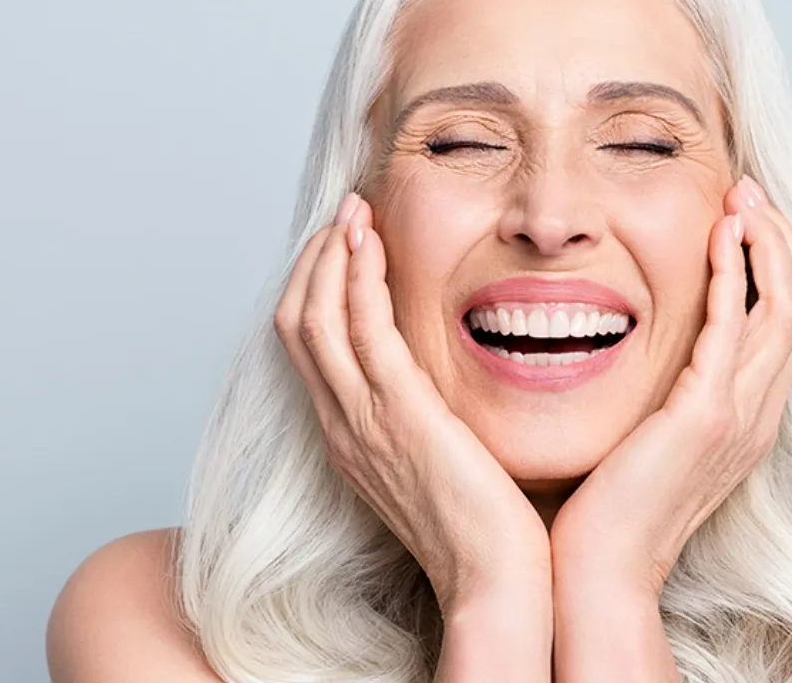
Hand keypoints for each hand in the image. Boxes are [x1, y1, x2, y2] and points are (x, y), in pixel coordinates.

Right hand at [273, 193, 551, 676]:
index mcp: (351, 438)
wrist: (495, 582)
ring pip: (315, 318)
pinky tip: (371, 242)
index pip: (309, 347)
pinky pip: (361, 331)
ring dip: (330, 255)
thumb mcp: (442, 463)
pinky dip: (357, 278)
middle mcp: (344, 426)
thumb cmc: (486, 530)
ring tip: (353, 210)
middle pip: (296, 323)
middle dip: (315, 260)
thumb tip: (442, 387)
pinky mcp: (398, 415)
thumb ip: (429, 420)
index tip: (346, 243)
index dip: (318, 287)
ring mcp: (363, 421)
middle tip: (345, 213)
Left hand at [550, 175, 791, 596]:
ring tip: (743, 198)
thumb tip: (650, 348)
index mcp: (750, 419)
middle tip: (750, 191)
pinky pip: (734, 329)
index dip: (778, 264)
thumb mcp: (652, 437)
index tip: (747, 217)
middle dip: (782, 240)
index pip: (790, 325)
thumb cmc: (610, 510)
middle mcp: (759, 416)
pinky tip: (718, 236)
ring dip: (768, 244)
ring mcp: (740, 417)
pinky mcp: (707, 416)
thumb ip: (667, 393)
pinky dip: (734, 275)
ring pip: (787, 309)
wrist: (602, 572)